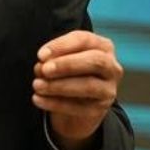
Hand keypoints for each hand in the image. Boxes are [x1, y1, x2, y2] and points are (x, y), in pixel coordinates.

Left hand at [32, 30, 122, 149]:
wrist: (75, 105)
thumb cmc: (68, 73)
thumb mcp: (62, 61)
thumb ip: (53, 59)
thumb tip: (42, 65)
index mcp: (102, 46)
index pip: (84, 40)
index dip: (62, 46)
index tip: (41, 55)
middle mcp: (111, 67)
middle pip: (95, 61)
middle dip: (67, 64)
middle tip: (44, 69)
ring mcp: (108, 90)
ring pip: (88, 86)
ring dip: (59, 85)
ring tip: (37, 85)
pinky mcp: (100, 110)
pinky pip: (79, 107)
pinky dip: (55, 103)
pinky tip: (38, 99)